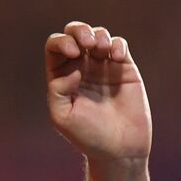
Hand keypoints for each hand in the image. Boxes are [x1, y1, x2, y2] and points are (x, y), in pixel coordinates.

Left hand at [46, 22, 151, 161]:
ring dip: (99, 35)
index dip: (62, 42)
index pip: (55, 46)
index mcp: (61, 76)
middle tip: (88, 44)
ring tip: (103, 50)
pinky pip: (119, 45)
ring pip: (98, 35)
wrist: (120, 149)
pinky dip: (117, 45)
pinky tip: (117, 58)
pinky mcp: (125, 69)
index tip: (74, 54)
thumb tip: (72, 69)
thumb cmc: (89, 136)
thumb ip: (58, 90)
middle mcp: (81, 67)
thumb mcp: (62, 117)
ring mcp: (103, 66)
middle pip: (75, 33)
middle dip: (80, 31)